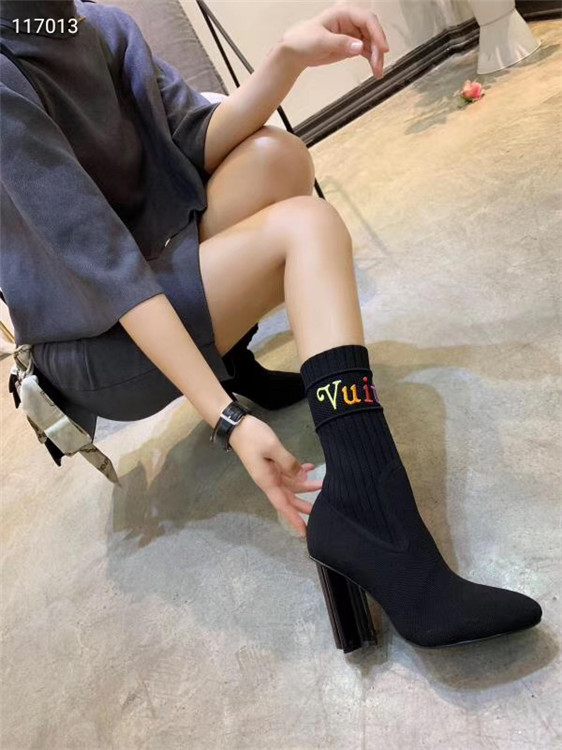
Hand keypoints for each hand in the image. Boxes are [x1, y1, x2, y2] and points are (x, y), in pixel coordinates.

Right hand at [228, 415, 322, 537]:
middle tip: (322, 511)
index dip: (294, 519)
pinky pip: (287, 471)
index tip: (304, 532)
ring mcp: (270, 471)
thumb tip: (302, 476)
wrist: (237, 426)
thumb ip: (289, 463)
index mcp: (267, 481)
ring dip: (305, 484)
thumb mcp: (273, 448)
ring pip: (291, 484)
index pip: (283, 505)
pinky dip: (298, 470)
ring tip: (321, 483)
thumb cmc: (253, 437)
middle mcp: (269, 480)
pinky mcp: (271, 462)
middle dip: (304, 505)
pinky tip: (309, 466)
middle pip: (289, 497)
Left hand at [280, 2, 389, 78]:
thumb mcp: (321, 41)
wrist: (295, 52)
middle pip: (372, 31)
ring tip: (377, 72)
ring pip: (372, 42)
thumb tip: (360, 46)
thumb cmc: (303, 40)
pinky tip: (375, 69)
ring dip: (377, 57)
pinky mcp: (351, 45)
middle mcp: (351, 21)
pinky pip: (367, 50)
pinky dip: (372, 59)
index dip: (377, 33)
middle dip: (378, 48)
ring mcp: (352, 33)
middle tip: (378, 65)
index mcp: (344, 12)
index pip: (367, 20)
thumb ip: (341, 43)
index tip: (383, 49)